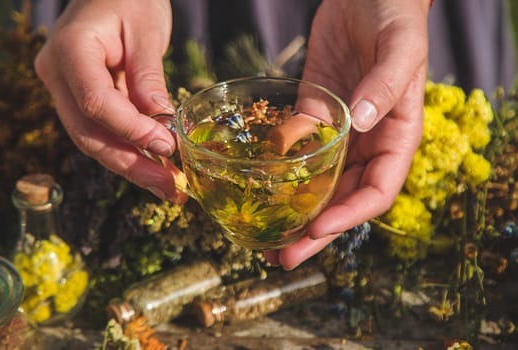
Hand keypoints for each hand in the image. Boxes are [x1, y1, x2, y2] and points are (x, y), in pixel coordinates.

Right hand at [35, 0, 187, 203]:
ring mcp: (65, 89)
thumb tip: (163, 128)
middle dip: (131, 165)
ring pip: (94, 140)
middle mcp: (58, 75)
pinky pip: (103, 131)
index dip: (131, 130)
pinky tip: (156, 168)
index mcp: (69, 50)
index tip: (168, 147)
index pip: (95, 103)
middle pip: (89, 134)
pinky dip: (130, 151)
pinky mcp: (81, 99)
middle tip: (169, 188)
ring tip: (168, 187)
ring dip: (132, 167)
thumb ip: (149, 79)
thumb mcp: (146, 32)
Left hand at [265, 0, 429, 268]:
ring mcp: (338, 131)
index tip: (318, 229)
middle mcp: (366, 142)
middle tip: (282, 256)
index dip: (349, 216)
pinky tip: (260, 192)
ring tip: (266, 239)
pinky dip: (281, 176)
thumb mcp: (399, 48)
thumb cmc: (395, 16)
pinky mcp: (313, 113)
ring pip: (318, 184)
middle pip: (342, 199)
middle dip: (315, 232)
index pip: (377, 190)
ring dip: (295, 214)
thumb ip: (384, 86)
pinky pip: (297, 151)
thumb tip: (361, 123)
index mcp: (395, 135)